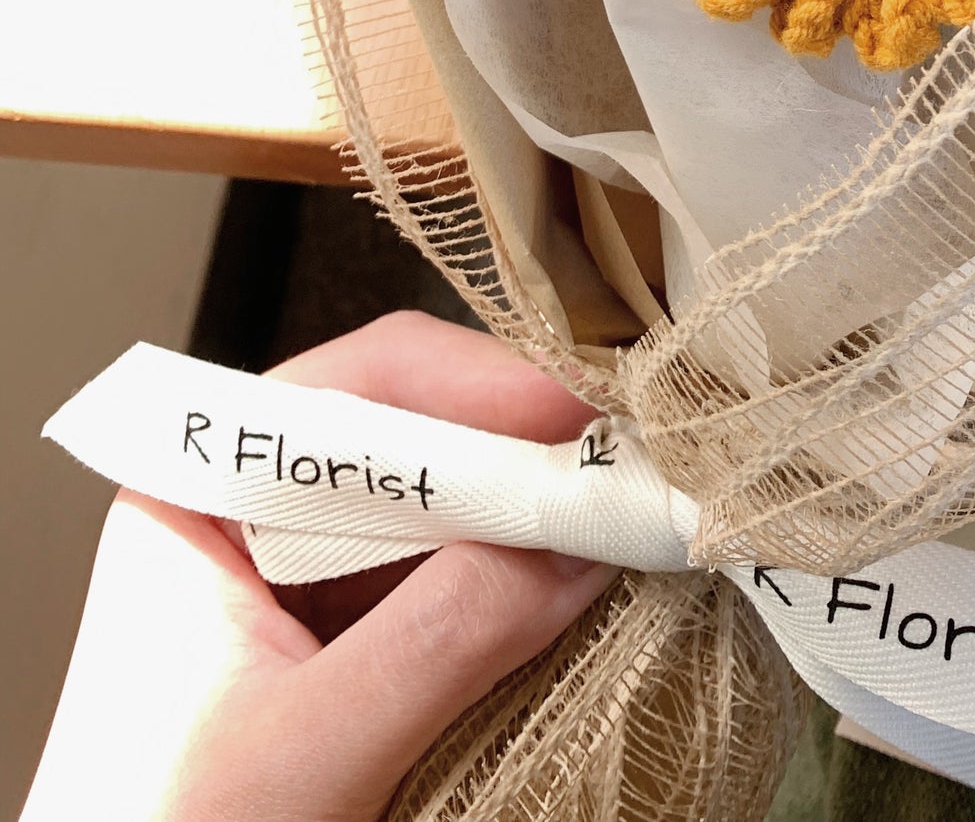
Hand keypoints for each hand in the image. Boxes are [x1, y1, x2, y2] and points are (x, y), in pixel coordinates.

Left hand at [25, 311, 616, 821]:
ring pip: (436, 503)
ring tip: (608, 526)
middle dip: (516, 449)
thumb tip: (578, 546)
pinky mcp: (338, 644)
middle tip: (619, 471)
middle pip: (408, 430)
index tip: (576, 419)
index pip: (354, 386)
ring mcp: (292, 579)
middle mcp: (243, 516)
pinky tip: (563, 591)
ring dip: (522, 515)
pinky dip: (509, 580)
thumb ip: (446, 639)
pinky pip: (442, 577)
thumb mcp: (310, 751)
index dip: (476, 386)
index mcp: (193, 499)